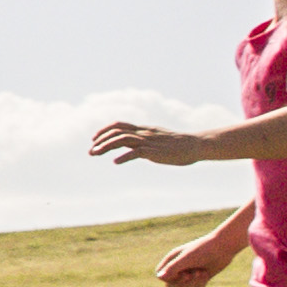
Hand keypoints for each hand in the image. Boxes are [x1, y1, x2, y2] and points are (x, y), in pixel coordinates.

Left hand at [88, 118, 217, 169]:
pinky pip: (136, 152)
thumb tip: (132, 147)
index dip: (104, 131)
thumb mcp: (157, 139)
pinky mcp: (154, 152)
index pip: (119, 125)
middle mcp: (143, 133)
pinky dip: (124, 156)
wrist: (195, 145)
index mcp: (143, 129)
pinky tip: (116, 162)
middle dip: (100, 140)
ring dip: (106, 146)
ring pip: (122, 139)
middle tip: (91, 151)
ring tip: (95, 153)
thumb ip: (144, 140)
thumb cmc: (177, 144)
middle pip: (116, 132)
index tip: (94, 139)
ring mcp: (148, 142)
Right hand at [155, 235, 238, 286]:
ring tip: (201, 272)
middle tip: (190, 275)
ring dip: (193, 282)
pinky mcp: (200, 277)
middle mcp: (179, 266)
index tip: (180, 272)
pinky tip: (206, 272)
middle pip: (171, 285)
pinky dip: (201, 282)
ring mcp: (189, 272)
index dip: (169, 278)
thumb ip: (172, 268)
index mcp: (172, 259)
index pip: (161, 276)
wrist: (224, 247)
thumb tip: (159, 277)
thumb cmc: (203, 249)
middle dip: (182, 282)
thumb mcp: (186, 259)